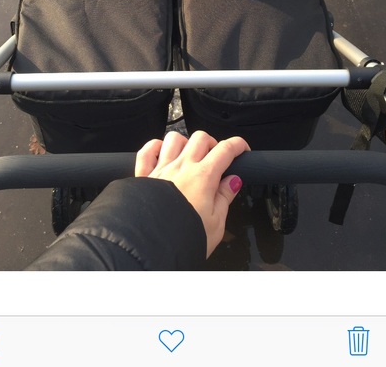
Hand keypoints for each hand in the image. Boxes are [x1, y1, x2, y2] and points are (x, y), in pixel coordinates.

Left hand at [135, 130, 249, 257]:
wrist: (152, 247)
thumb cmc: (183, 238)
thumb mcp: (216, 224)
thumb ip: (224, 198)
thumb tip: (233, 182)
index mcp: (203, 177)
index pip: (226, 150)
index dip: (238, 145)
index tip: (242, 149)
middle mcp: (182, 168)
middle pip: (201, 138)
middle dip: (212, 143)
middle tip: (216, 158)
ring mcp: (162, 169)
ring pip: (174, 139)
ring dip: (185, 143)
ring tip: (190, 156)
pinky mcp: (144, 176)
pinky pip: (147, 151)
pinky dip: (155, 146)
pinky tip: (162, 153)